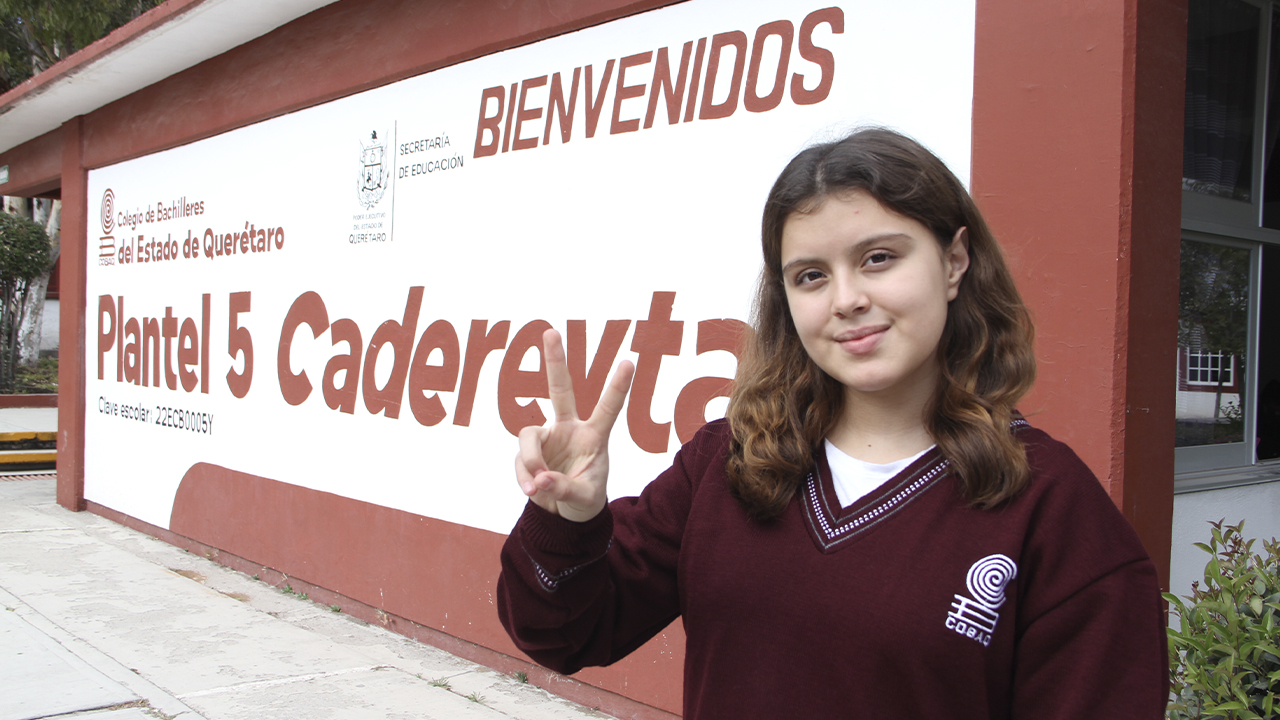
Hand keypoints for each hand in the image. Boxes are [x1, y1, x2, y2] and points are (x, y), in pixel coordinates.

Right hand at [515, 329, 634, 521]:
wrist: (564, 513)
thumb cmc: (585, 498)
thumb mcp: (584, 498)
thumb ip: (565, 488)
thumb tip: (540, 479)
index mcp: (594, 435)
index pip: (608, 408)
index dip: (617, 386)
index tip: (629, 361)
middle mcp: (569, 428)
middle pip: (560, 390)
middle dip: (555, 361)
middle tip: (551, 331)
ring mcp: (546, 437)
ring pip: (528, 436)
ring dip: (531, 461)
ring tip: (538, 485)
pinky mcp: (527, 452)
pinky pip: (520, 460)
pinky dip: (524, 477)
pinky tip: (533, 491)